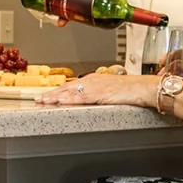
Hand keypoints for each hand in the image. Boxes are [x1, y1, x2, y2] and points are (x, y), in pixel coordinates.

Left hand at [35, 71, 156, 108]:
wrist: (144, 88)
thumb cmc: (132, 90)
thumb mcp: (111, 92)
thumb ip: (99, 96)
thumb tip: (92, 102)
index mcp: (94, 80)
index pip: (71, 86)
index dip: (58, 91)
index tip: (46, 95)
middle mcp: (92, 81)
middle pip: (67, 87)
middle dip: (51, 93)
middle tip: (38, 99)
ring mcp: (95, 86)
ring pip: (71, 91)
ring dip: (56, 96)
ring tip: (43, 101)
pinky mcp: (100, 93)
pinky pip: (81, 97)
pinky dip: (70, 99)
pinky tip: (61, 101)